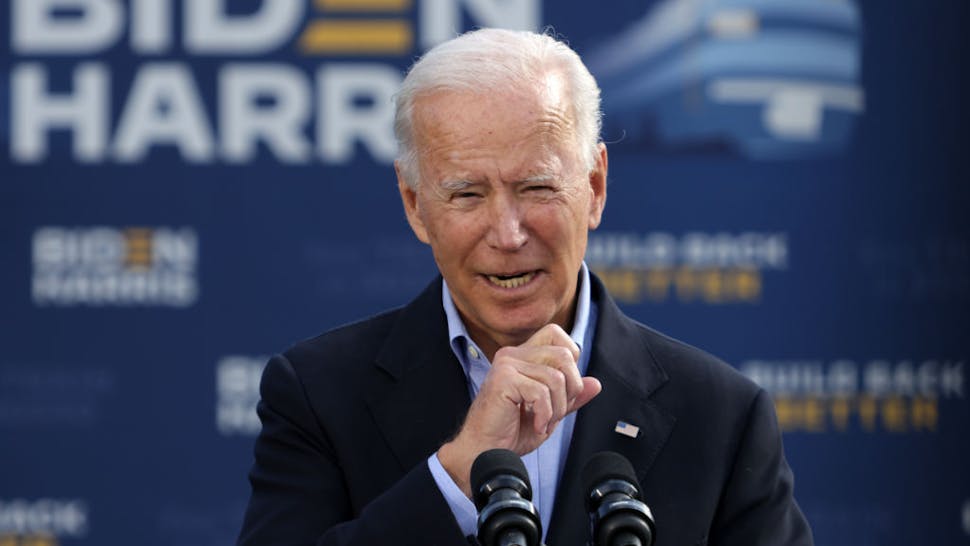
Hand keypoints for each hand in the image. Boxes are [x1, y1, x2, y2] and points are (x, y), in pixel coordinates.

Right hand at [437, 324, 601, 496]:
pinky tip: (536, 426)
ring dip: (557, 407)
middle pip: (564, 355)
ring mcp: (506, 365)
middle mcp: (512, 354)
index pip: (555, 334)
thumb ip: (571, 396)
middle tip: (556, 412)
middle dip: (571, 388)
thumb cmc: (510, 432)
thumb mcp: (550, 412)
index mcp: (522, 356)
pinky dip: (545, 414)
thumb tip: (595, 383)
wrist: (485, 452)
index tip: (562, 390)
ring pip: (556, 377)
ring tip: (544, 422)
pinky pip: (541, 392)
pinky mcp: (503, 380)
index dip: (570, 360)